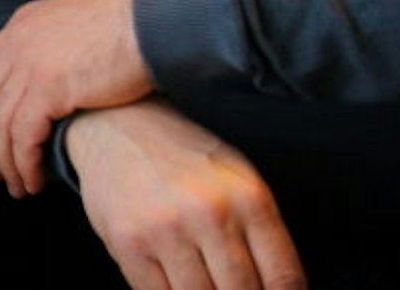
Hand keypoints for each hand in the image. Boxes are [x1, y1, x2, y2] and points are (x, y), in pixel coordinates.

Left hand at [0, 0, 152, 196]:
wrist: (152, 19)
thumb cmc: (132, 22)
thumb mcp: (77, 22)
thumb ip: (56, 42)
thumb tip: (55, 71)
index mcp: (22, 25)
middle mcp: (16, 44)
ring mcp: (27, 66)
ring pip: (0, 126)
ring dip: (6, 162)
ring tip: (17, 186)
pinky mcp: (46, 91)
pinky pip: (22, 138)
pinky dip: (25, 164)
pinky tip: (34, 180)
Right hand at [69, 100, 305, 289]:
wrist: (116, 126)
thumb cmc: (181, 154)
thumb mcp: (238, 179)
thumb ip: (261, 233)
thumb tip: (277, 287)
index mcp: (248, 198)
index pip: (284, 277)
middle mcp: (209, 213)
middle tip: (233, 286)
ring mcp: (166, 230)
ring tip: (205, 282)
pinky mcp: (128, 243)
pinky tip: (174, 280)